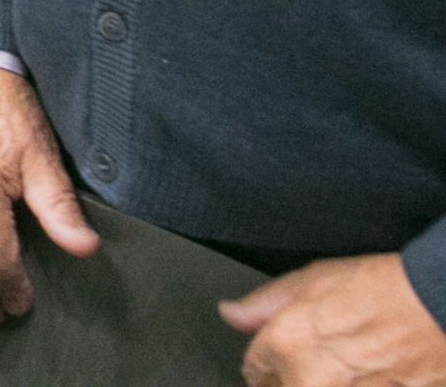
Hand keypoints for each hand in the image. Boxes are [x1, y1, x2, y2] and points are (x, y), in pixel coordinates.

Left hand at [224, 254, 445, 386]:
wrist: (438, 306)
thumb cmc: (383, 289)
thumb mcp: (312, 280)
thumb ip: (264, 304)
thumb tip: (231, 314)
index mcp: (288, 344)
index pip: (254, 370)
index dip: (263, 366)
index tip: (270, 365)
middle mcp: (313, 380)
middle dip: (290, 380)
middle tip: (319, 363)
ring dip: (325, 384)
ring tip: (348, 367)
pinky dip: (358, 386)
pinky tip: (370, 375)